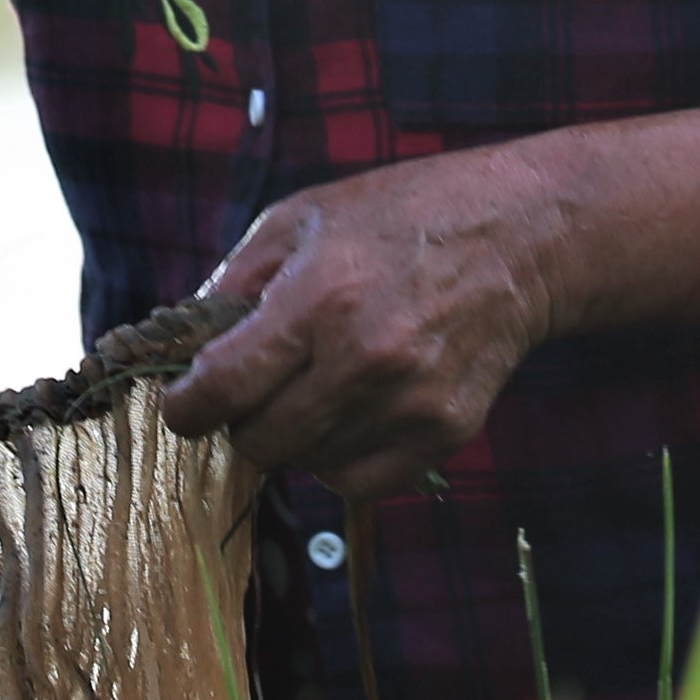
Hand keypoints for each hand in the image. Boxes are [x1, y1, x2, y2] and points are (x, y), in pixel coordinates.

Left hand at [155, 111, 699, 499]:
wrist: (519, 237)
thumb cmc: (401, 216)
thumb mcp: (301, 218)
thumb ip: (232, 282)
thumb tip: (180, 346)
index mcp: (319, 297)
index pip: (223, 387)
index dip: (186, 407)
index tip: (182, 405)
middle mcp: (364, 358)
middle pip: (259, 440)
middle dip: (240, 421)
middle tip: (253, 390)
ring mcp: (410, 402)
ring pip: (306, 466)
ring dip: (292, 438)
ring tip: (310, 389)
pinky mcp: (445, 432)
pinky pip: (359, 483)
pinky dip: (338, 461)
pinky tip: (346, 416)